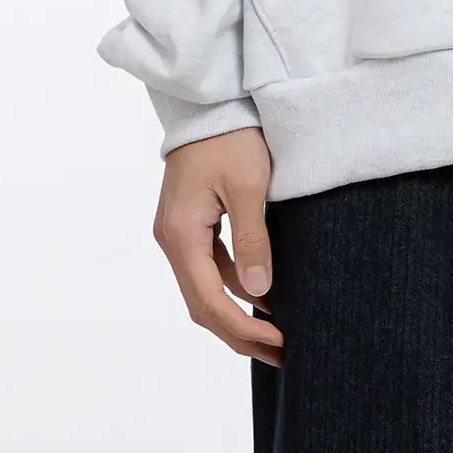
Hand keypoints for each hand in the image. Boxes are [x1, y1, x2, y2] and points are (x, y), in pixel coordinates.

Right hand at [152, 126, 284, 365]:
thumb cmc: (230, 137)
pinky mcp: (189, 223)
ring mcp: (178, 231)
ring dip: (237, 313)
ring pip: (204, 287)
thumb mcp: (248, 186)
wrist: (210, 101)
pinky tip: (261, 294)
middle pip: (202, 303)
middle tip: (280, 351)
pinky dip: (233, 286)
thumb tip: (260, 293)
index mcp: (182, 234)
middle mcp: (172, 239)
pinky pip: (208, 266)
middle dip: (239, 332)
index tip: (277, 342)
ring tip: (275, 332)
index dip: (242, 329)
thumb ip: (253, 240)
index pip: (209, 301)